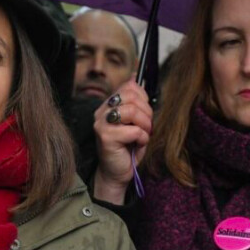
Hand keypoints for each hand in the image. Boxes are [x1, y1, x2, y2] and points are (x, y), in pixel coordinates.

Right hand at [93, 80, 152, 203]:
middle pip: (131, 96)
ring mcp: (101, 123)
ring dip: (145, 124)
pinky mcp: (105, 137)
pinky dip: (142, 138)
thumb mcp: (135, 121)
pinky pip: (133, 130)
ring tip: (144, 135)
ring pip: (131, 111)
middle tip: (148, 126)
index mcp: (108, 105)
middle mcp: (101, 112)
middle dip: (146, 111)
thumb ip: (135, 102)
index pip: (128, 87)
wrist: (118, 173)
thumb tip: (134, 77)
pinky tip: (137, 144)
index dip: (143, 98)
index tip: (145, 113)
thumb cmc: (128, 148)